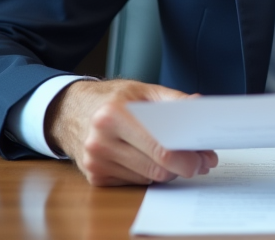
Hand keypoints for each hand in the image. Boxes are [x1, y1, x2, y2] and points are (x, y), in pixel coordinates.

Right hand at [45, 79, 217, 185]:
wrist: (70, 110)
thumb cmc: (112, 98)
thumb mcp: (143, 91)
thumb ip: (174, 101)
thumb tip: (200, 108)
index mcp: (114, 115)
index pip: (159, 148)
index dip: (187, 157)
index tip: (204, 157)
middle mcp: (101, 141)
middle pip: (156, 168)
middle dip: (183, 166)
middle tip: (200, 160)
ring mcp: (95, 162)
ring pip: (149, 178)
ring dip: (168, 171)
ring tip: (177, 156)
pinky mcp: (95, 176)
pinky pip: (135, 182)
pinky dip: (148, 173)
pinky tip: (149, 158)